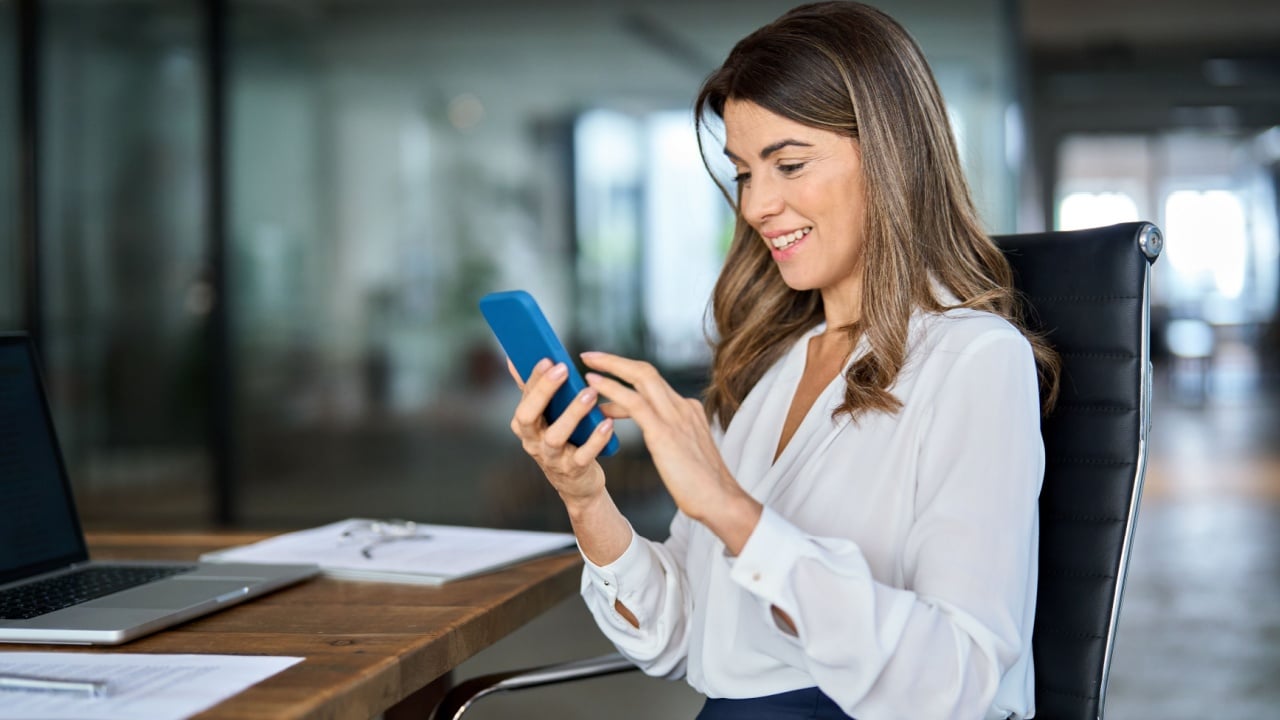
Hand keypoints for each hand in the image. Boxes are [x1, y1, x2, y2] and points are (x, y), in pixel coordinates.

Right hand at [507, 358, 616, 509]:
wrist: (577, 481)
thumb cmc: (562, 439)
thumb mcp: (545, 416)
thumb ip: (532, 389)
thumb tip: (512, 359)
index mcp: (524, 424)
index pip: (525, 397)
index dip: (534, 378)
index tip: (548, 358)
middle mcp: (533, 441)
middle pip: (528, 416)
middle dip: (543, 391)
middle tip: (563, 369)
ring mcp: (552, 457)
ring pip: (555, 436)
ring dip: (572, 413)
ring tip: (590, 393)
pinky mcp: (573, 470)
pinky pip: (583, 455)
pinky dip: (595, 439)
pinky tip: (607, 423)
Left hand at [581, 352, 761, 552]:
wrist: (720, 501)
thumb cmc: (701, 485)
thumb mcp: (686, 451)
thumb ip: (672, 435)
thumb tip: (655, 432)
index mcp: (688, 410)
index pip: (654, 383)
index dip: (627, 374)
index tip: (605, 375)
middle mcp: (682, 407)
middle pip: (646, 371)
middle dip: (616, 361)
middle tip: (589, 357)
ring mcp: (675, 417)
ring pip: (640, 377)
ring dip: (610, 366)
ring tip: (586, 364)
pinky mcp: (664, 433)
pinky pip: (634, 402)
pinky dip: (611, 388)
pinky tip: (593, 384)